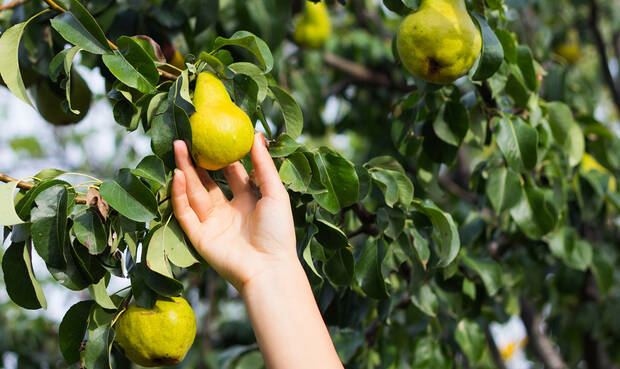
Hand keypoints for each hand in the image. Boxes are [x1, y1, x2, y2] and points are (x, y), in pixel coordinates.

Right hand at [171, 133, 297, 291]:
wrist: (269, 268)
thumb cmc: (278, 231)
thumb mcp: (275, 192)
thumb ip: (264, 165)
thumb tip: (257, 135)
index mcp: (248, 200)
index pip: (231, 173)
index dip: (222, 155)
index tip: (213, 135)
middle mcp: (228, 211)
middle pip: (207, 181)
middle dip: (196, 161)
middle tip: (187, 138)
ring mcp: (212, 224)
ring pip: (194, 193)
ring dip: (185, 172)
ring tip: (178, 148)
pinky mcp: (199, 237)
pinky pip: (185, 213)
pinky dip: (180, 195)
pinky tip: (178, 175)